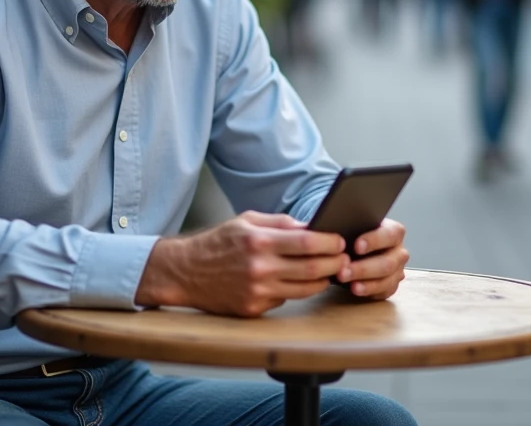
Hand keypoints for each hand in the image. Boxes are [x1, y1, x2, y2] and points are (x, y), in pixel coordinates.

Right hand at [136, 211, 348, 316]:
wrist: (185, 271)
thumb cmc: (218, 243)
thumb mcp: (247, 221)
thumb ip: (281, 223)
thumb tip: (313, 227)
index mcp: (259, 241)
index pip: (308, 242)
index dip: (330, 243)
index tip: (340, 241)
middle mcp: (259, 268)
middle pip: (312, 268)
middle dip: (334, 263)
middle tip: (344, 259)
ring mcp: (257, 291)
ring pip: (304, 290)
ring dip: (322, 281)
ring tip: (329, 272)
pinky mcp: (253, 309)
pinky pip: (285, 301)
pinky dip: (295, 291)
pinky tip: (298, 282)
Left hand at [335, 218, 407, 299]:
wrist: (355, 249)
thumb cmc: (356, 234)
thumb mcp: (356, 226)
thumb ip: (354, 226)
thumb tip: (340, 229)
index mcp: (395, 232)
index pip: (390, 235)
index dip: (374, 241)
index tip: (356, 247)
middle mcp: (399, 252)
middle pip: (388, 262)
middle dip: (363, 268)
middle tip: (343, 271)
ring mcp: (398, 270)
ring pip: (387, 279)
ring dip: (365, 282)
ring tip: (345, 280)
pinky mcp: (392, 286)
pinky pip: (384, 291)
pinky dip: (368, 290)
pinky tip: (354, 289)